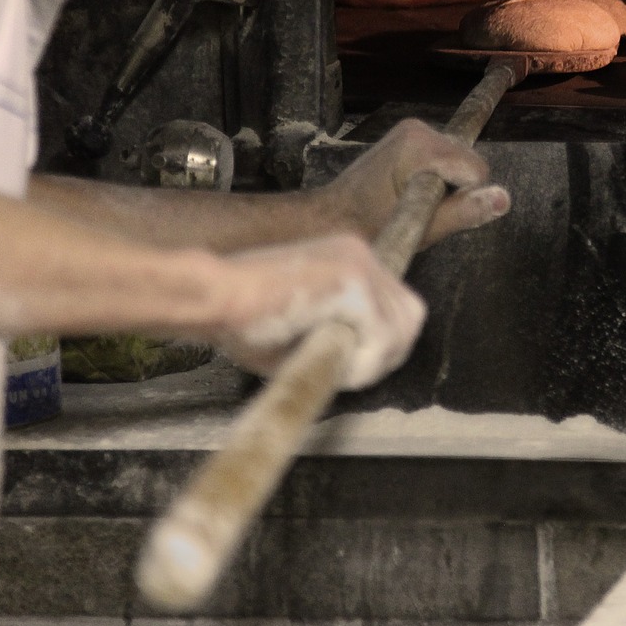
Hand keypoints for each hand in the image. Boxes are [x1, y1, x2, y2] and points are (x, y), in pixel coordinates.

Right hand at [212, 233, 428, 388]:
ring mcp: (360, 265)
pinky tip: (326, 359)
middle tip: (350, 372)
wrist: (215, 296)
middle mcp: (361, 253)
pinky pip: (381, 338)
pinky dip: (361, 361)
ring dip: (371, 360)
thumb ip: (339, 335)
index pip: (395, 304)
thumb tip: (360, 363)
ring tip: (331, 366)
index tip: (353, 361)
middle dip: (385, 353)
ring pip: (400, 330)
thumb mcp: (303, 324)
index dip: (381, 342)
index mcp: (349, 257)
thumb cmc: (241, 318)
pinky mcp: (353, 282)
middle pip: (409, 316)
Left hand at [316, 118, 508, 247]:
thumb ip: (465, 211)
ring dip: (445, 184)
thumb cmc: (368, 226)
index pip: (476, 170)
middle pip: (468, 162)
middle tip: (420, 209)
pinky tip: (412, 191)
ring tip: (412, 201)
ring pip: (458, 160)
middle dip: (454, 189)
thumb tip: (502, 199)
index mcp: (419, 146)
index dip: (464, 198)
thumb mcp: (422, 227)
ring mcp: (413, 130)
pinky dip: (437, 176)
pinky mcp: (410, 136)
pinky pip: (444, 157)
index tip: (433, 212)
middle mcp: (417, 130)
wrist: (332, 217)